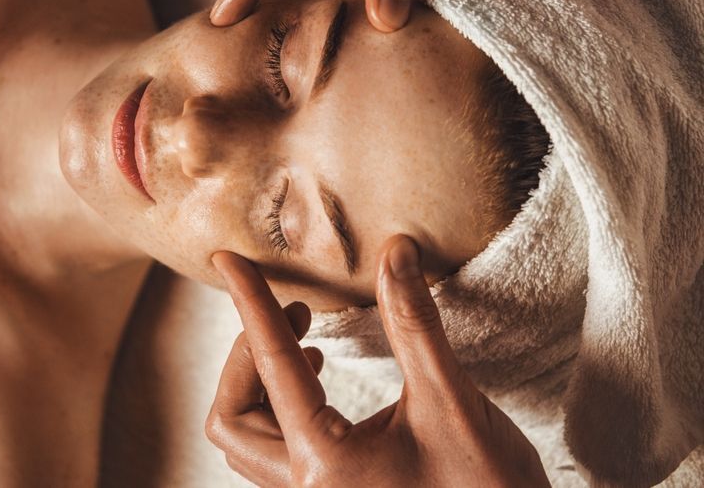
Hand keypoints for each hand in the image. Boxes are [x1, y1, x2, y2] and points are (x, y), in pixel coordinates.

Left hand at [206, 236, 549, 486]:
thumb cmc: (487, 487)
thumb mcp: (450, 400)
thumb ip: (414, 324)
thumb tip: (395, 251)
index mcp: (327, 463)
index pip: (272, 364)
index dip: (249, 304)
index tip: (228, 260)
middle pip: (232, 416)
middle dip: (247, 355)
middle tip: (296, 312)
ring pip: (246, 440)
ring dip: (258, 384)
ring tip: (305, 342)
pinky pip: (272, 453)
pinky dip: (277, 407)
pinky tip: (317, 376)